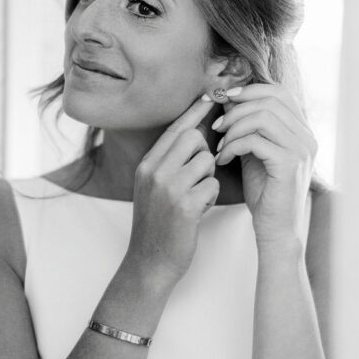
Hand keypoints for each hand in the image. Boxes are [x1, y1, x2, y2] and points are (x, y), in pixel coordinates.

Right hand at [126, 96, 218, 283]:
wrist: (149, 263)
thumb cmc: (158, 225)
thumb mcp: (153, 188)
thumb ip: (169, 162)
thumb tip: (196, 133)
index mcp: (146, 165)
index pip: (174, 128)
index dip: (194, 111)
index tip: (210, 96)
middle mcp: (154, 172)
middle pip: (194, 138)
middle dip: (205, 152)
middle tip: (200, 174)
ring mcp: (168, 188)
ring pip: (207, 161)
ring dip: (209, 178)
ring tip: (196, 197)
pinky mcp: (184, 206)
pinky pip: (212, 186)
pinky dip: (210, 198)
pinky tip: (198, 212)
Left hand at [211, 82, 317, 244]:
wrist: (275, 228)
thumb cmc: (264, 192)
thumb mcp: (254, 152)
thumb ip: (247, 127)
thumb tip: (228, 99)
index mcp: (301, 130)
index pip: (279, 92)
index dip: (250, 91)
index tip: (224, 100)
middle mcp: (306, 136)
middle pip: (270, 100)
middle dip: (236, 110)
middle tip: (216, 127)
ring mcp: (301, 149)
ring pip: (262, 117)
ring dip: (233, 128)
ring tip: (220, 146)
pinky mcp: (290, 164)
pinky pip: (256, 141)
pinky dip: (234, 146)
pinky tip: (223, 159)